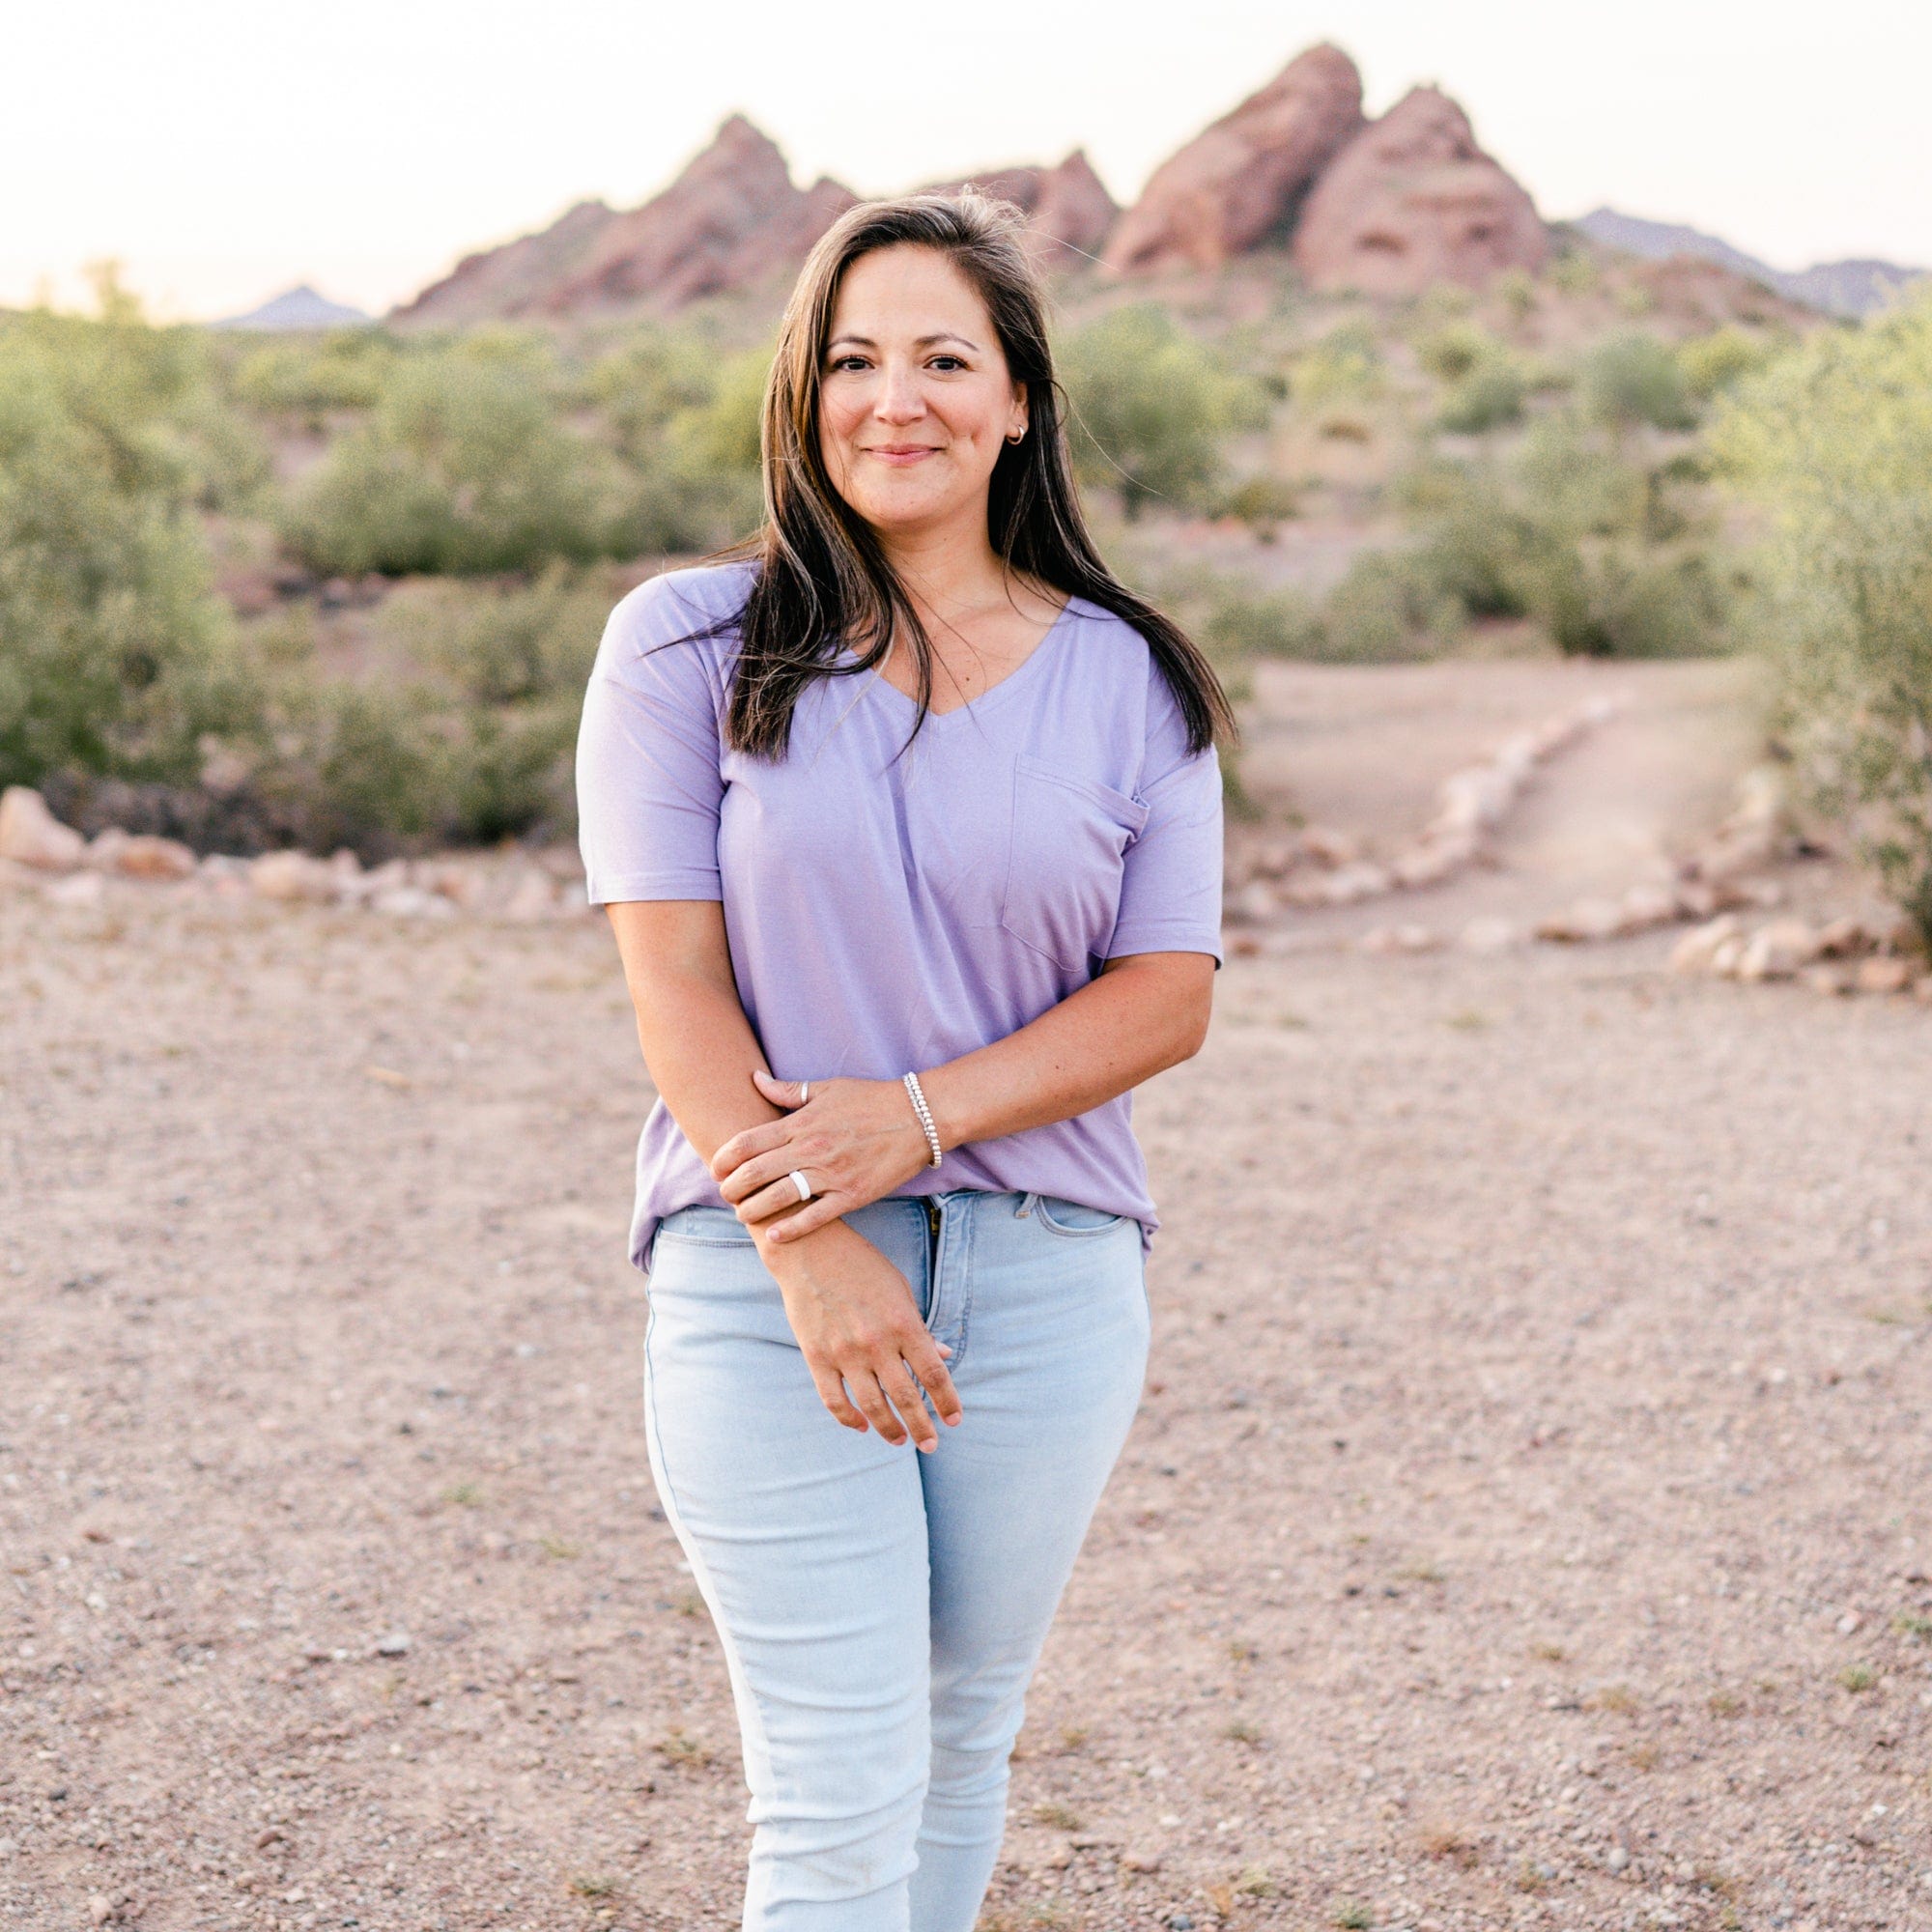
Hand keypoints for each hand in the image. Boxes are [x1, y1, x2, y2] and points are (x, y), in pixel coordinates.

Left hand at [713, 1071, 932, 1242]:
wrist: (919, 1117)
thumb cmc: (871, 1100)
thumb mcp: (828, 1088)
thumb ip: (788, 1090)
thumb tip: (755, 1079)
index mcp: (802, 1123)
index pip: (748, 1142)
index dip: (724, 1157)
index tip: (716, 1167)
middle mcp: (811, 1149)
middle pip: (755, 1173)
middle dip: (731, 1187)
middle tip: (725, 1194)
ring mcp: (832, 1174)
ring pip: (778, 1198)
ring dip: (752, 1210)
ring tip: (743, 1214)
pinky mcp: (852, 1195)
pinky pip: (814, 1217)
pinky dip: (790, 1229)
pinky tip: (774, 1235)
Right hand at [757, 1218, 962, 1447]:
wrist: (809, 1250)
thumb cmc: (862, 1266)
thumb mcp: (900, 1290)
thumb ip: (920, 1328)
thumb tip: (944, 1356)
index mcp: (903, 1323)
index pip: (934, 1374)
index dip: (947, 1402)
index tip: (954, 1421)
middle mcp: (876, 1342)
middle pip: (906, 1397)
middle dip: (922, 1426)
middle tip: (930, 1444)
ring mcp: (844, 1352)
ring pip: (872, 1406)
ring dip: (889, 1429)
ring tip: (899, 1441)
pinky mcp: (816, 1357)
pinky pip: (834, 1400)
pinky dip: (849, 1419)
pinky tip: (862, 1426)